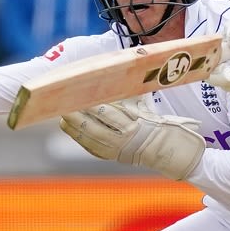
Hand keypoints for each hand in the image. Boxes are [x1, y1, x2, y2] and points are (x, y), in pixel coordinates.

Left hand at [60, 97, 204, 180]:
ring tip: (63, 115)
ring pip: (89, 138)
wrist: (166, 150)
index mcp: (134, 123)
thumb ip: (130, 95)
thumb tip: (119, 75)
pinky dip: (78, 137)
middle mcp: (124, 138)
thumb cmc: (156, 124)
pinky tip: (69, 128)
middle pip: (94, 126)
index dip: (91, 105)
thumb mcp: (146, 107)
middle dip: (77, 116)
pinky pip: (91, 147)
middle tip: (64, 104)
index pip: (107, 112)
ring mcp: (116, 149)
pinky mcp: (111, 155)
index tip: (79, 94)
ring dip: (74, 127)